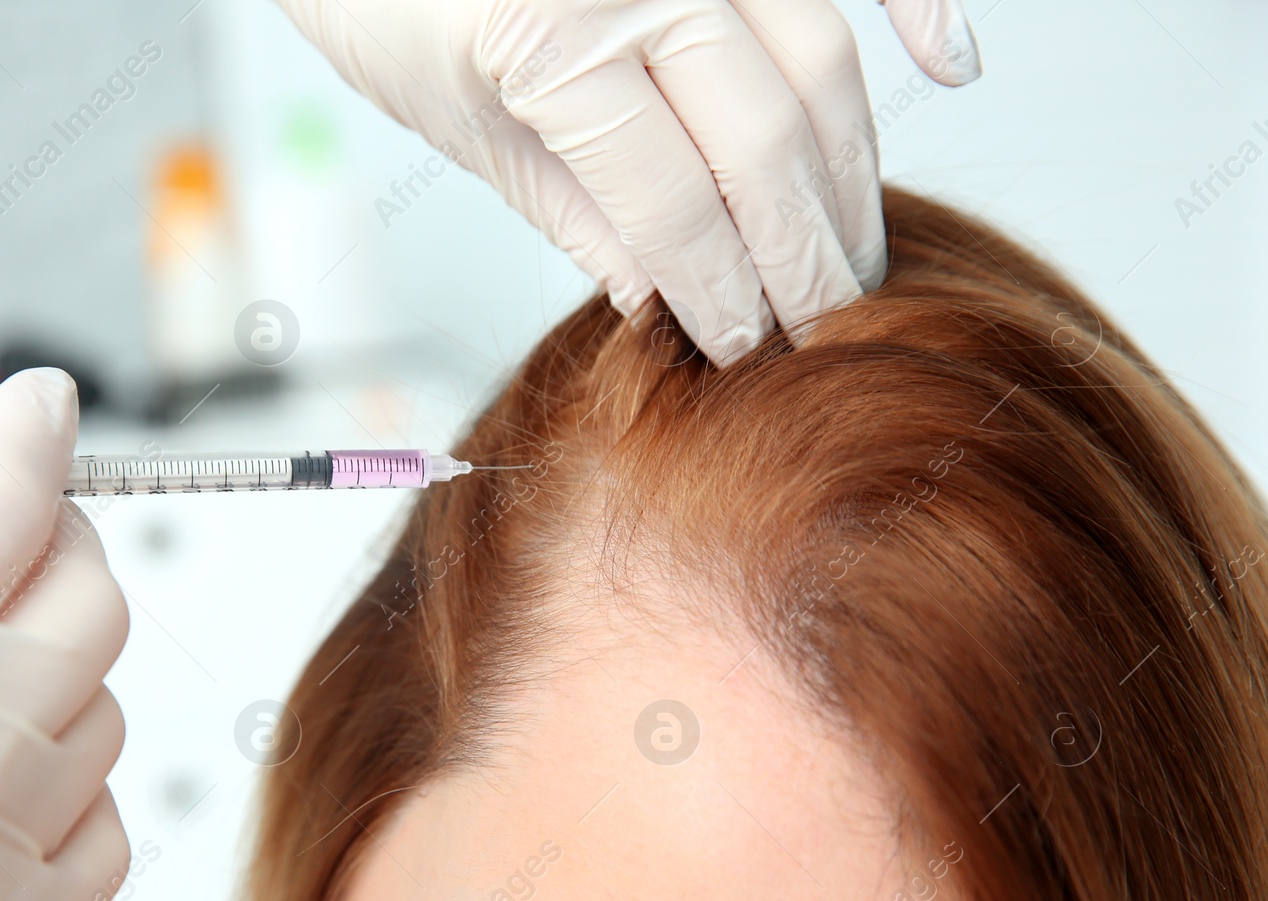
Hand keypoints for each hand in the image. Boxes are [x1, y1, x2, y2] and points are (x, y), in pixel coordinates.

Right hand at [0, 371, 129, 900]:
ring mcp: (10, 847)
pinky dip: (68, 798)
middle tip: (13, 552)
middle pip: (93, 596)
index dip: (32, 431)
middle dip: (60, 553)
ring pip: (103, 712)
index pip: (6, 497)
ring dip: (55, 684)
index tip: (43, 405)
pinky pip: (109, 828)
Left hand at [280, 0, 979, 363]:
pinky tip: (950, 65)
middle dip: (804, 255)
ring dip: (850, 169)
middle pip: (766, 143)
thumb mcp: (466, 126)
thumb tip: (672, 299)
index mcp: (556, 42)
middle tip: (825, 327)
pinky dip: (912, 3)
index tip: (750, 349)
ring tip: (854, 251)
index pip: (678, 205)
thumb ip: (582, 213)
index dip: (724, 293)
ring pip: (820, 61)